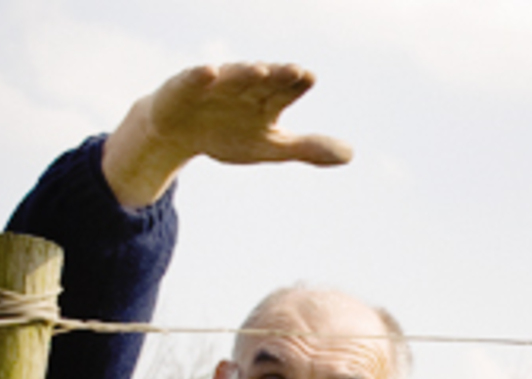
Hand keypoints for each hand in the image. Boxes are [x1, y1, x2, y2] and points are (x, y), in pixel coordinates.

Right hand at [101, 62, 354, 208]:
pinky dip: (201, 76)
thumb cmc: (229, 134)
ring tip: (259, 70)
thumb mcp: (270, 147)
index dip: (297, 83)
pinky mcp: (185, 89)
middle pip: (264, 80)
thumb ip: (308, 149)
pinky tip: (210, 72)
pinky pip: (193, 80)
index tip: (308, 78)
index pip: (286, 89)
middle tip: (295, 71)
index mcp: (266, 100)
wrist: (179, 135)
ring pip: (232, 77)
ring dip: (245, 73)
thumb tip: (351, 154)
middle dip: (277, 75)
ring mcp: (214, 87)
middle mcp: (243, 87)